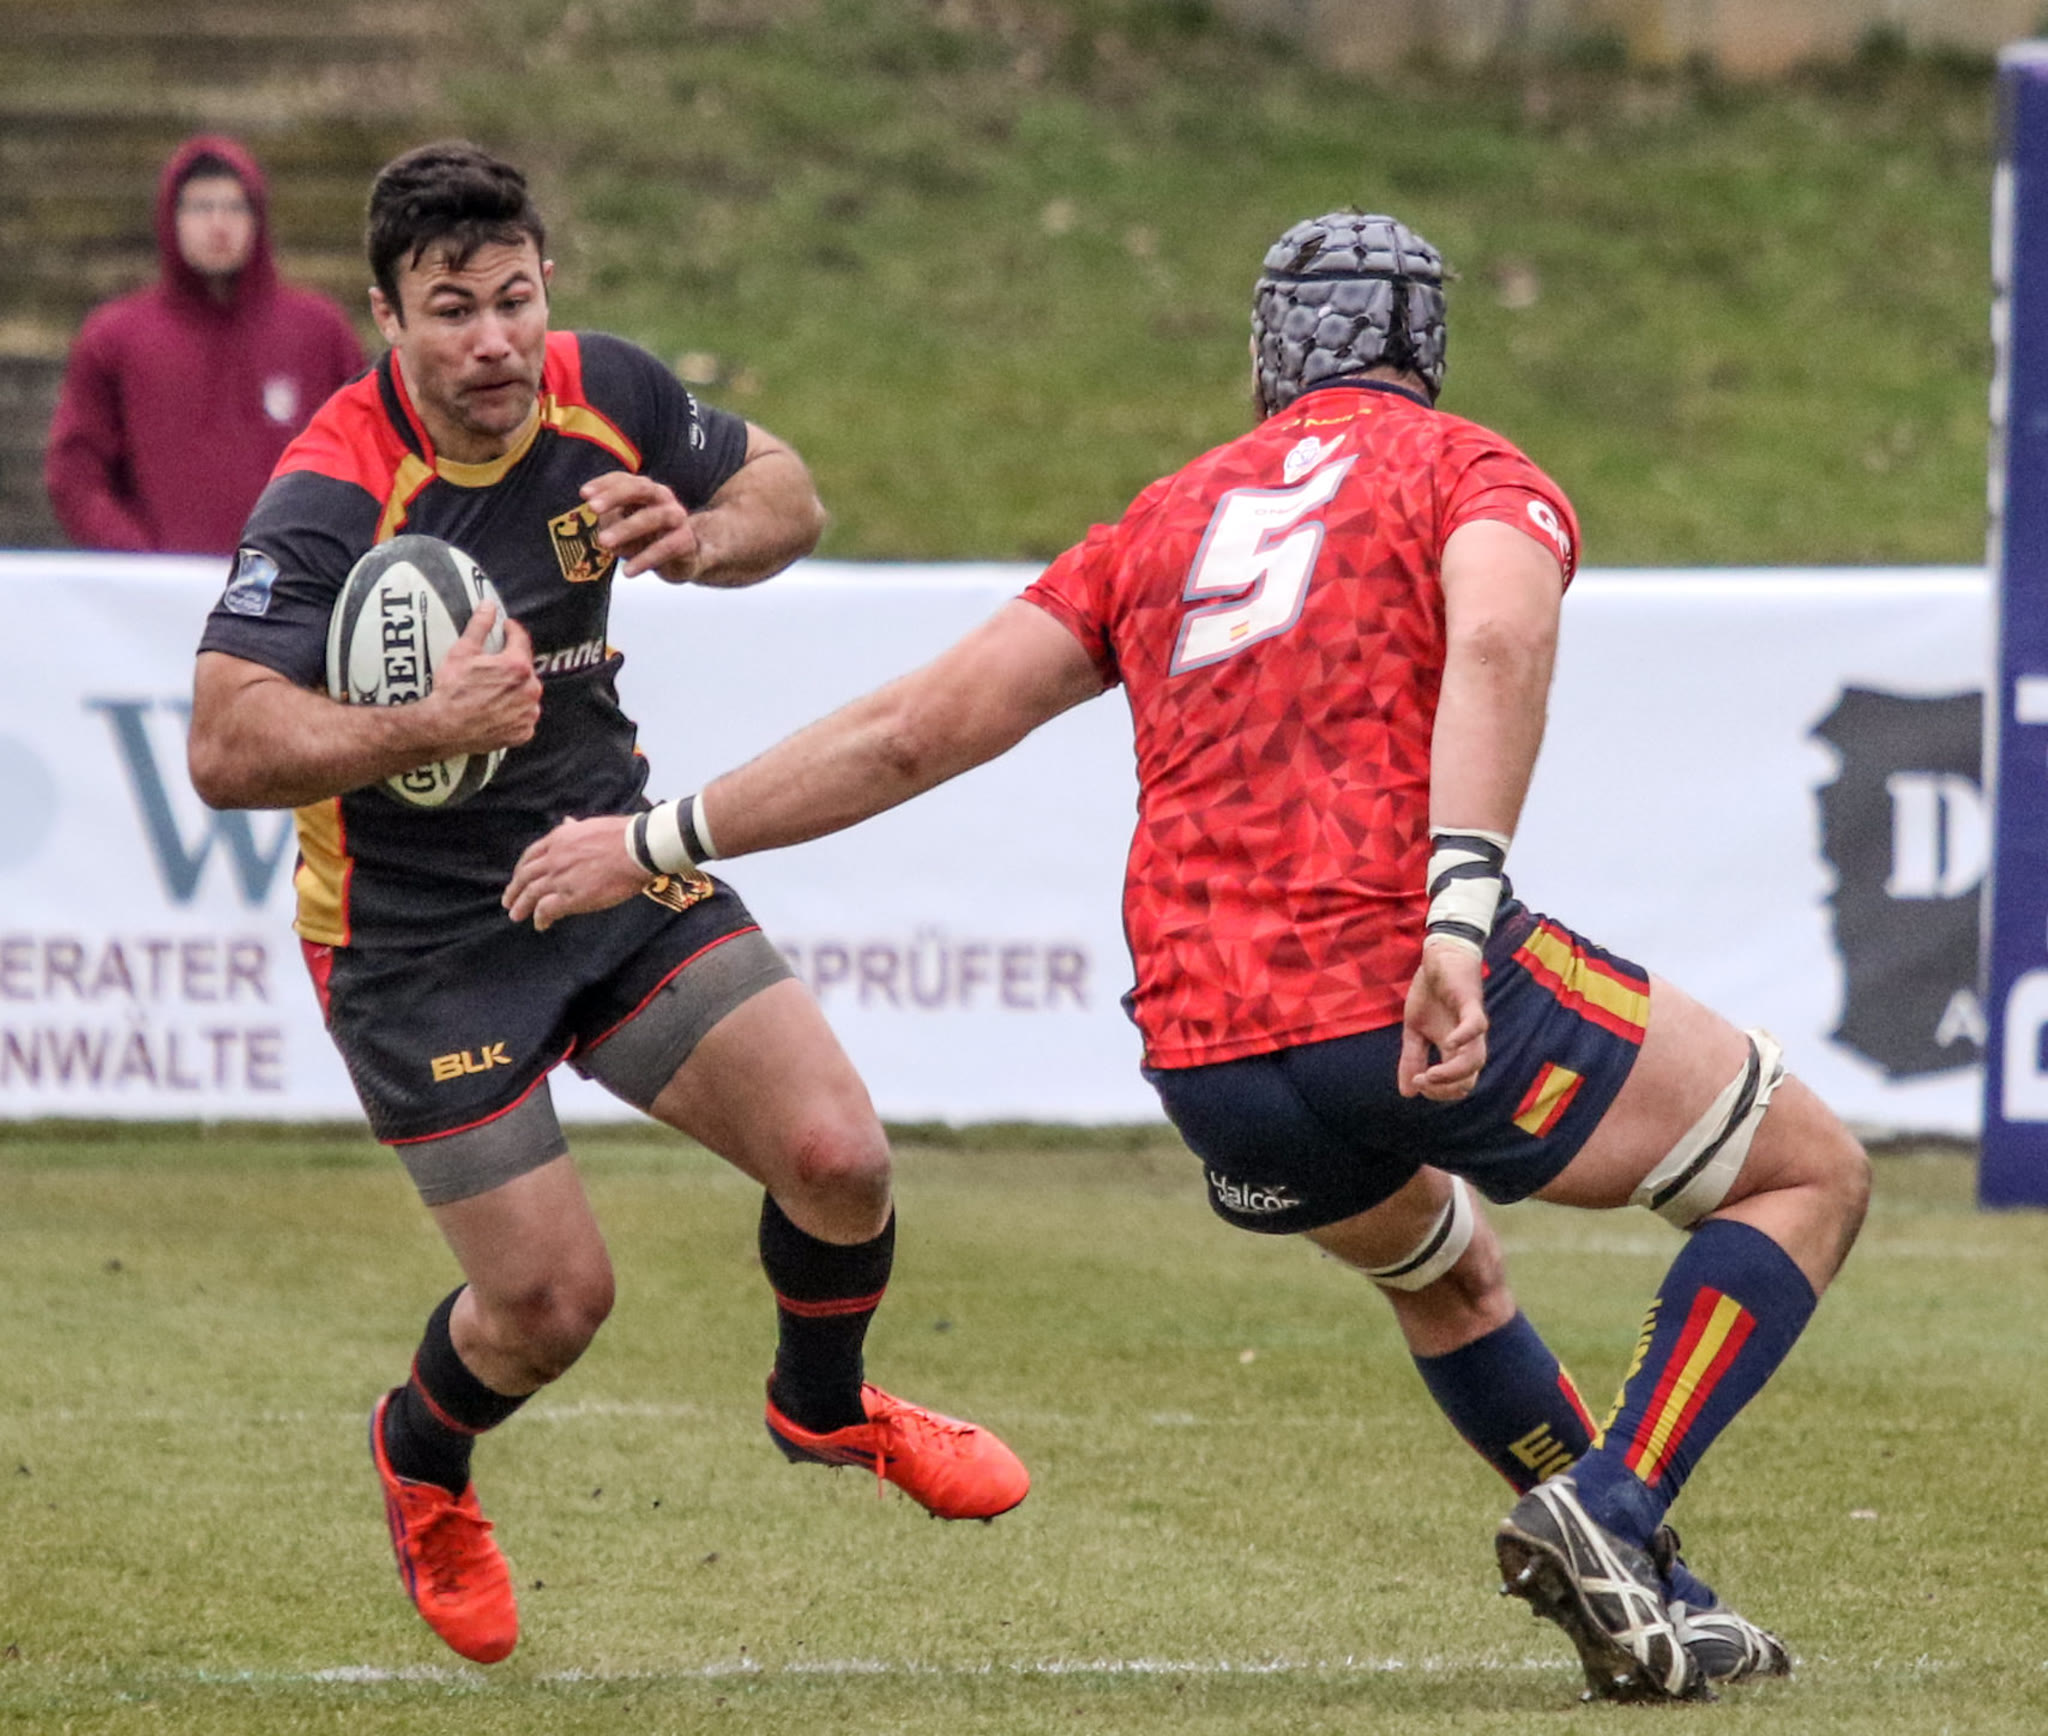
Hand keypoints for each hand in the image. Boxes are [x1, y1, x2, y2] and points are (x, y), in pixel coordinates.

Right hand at [427, 604, 541, 753]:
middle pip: (525, 668)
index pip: (521, 639)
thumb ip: (480, 626)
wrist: (443, 727)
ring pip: (526, 693)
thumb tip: (488, 606)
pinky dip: (514, 712)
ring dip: (515, 689)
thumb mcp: (463, 652)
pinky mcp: (523, 732)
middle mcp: (530, 690)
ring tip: (492, 690)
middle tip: (492, 666)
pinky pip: (524, 717)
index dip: (511, 631)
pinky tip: (497, 709)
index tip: (506, 628)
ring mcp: (528, 713)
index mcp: (518, 666)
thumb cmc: (452, 690)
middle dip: (511, 663)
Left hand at [503, 814, 651, 930]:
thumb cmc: (622, 835)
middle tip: (509, 901)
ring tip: (516, 915)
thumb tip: (567, 821)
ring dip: (522, 906)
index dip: (522, 869)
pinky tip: (541, 924)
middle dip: (515, 889)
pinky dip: (540, 917)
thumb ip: (575, 828)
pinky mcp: (571, 897)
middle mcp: (554, 858)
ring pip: (531, 894)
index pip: (531, 855)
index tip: (518, 878)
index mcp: (559, 838)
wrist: (637, 848)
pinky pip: (547, 909)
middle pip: (526, 876)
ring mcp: (560, 878)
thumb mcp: (591, 825)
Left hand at [583, 470, 702, 580]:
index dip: (604, 484)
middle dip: (615, 496)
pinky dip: (645, 559)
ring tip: (603, 542)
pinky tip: (627, 571)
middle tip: (592, 508)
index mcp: (646, 490)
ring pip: (654, 517)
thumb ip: (610, 525)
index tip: (584, 494)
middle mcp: (663, 499)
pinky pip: (666, 547)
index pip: (624, 480)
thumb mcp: (623, 530)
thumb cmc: (649, 538)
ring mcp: (677, 518)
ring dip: (626, 528)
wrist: (687, 558)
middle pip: (641, 489)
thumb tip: (599, 530)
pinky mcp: (686, 541)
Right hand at [1398, 941, 1488, 1100]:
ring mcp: (1470, 1024)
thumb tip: (1407, 1092)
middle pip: (1469, 1080)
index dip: (1437, 1092)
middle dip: (1444, 1089)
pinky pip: (1476, 1025)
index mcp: (1455, 1050)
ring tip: (1430, 1074)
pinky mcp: (1470, 1003)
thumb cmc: (1432, 993)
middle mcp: (1467, 1042)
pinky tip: (1449, 1043)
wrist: (1440, 957)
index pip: (1456, 1085)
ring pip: (1475, 1060)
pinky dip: (1465, 1037)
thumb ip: (1412, 1058)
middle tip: (1421, 1081)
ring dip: (1452, 1073)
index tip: (1415, 1083)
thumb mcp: (1414, 1029)